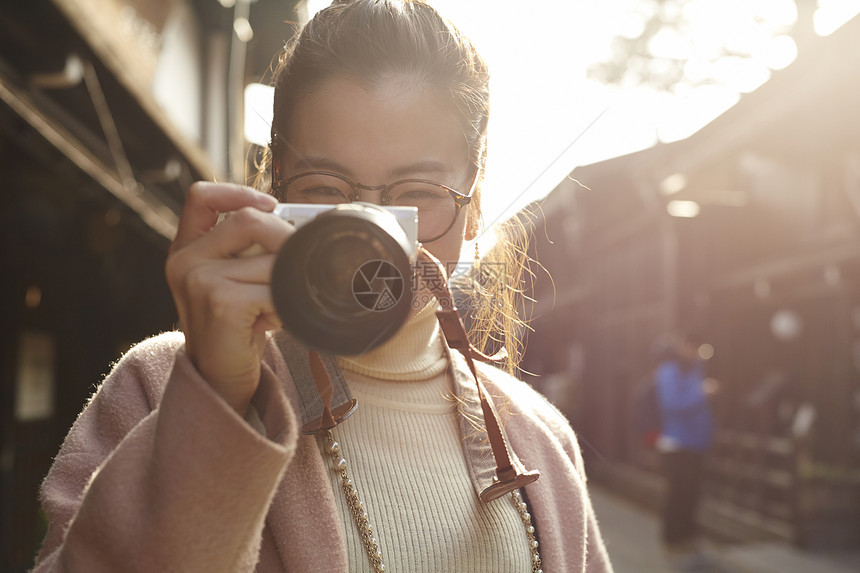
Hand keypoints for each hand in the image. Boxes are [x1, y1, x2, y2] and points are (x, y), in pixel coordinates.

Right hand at [165, 182, 292, 414]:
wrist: (219, 381)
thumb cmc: (237, 329)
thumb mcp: (235, 282)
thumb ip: (250, 251)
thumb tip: (301, 225)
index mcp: (186, 249)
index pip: (200, 197)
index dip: (236, 192)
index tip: (271, 206)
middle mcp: (185, 260)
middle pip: (248, 220)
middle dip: (286, 240)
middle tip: (301, 266)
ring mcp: (198, 279)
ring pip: (270, 258)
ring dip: (290, 282)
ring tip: (283, 305)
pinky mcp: (220, 301)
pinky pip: (275, 288)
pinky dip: (288, 304)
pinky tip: (279, 320)